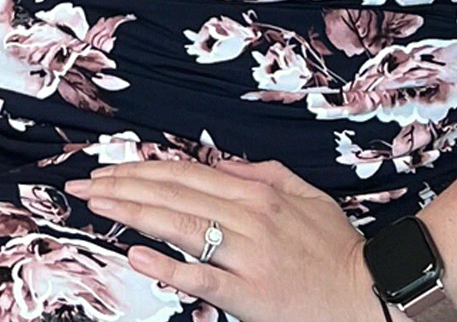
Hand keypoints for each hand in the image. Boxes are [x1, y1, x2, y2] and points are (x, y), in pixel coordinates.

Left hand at [68, 157, 380, 321]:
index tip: (110, 169)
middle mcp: (249, 217)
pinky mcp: (249, 293)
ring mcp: (248, 254)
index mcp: (258, 193)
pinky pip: (200, 277)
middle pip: (174, 193)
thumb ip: (263, 174)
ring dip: (133, 212)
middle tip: (85, 184)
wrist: (371, 294)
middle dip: (124, 185)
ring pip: (180, 225)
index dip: (144, 169)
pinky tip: (136, 255)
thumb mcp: (306, 196)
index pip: (187, 173)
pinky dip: (166, 266)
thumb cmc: (338, 250)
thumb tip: (224, 163)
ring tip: (98, 204)